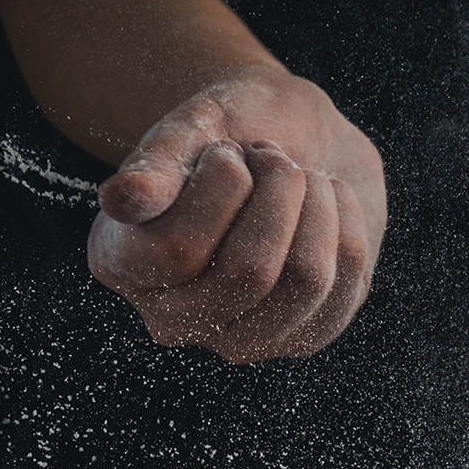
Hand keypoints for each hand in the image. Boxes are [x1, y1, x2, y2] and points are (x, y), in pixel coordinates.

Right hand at [88, 65, 386, 361]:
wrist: (294, 139)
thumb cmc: (232, 130)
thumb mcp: (192, 129)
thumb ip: (156, 164)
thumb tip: (122, 199)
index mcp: (122, 263)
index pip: (177, 250)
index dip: (221, 186)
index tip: (228, 151)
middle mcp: (172, 318)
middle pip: (250, 273)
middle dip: (278, 190)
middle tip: (273, 157)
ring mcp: (239, 340)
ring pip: (305, 280)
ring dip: (315, 205)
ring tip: (300, 178)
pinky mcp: (301, 339)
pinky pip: (345, 282)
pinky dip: (345, 222)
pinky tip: (324, 204)